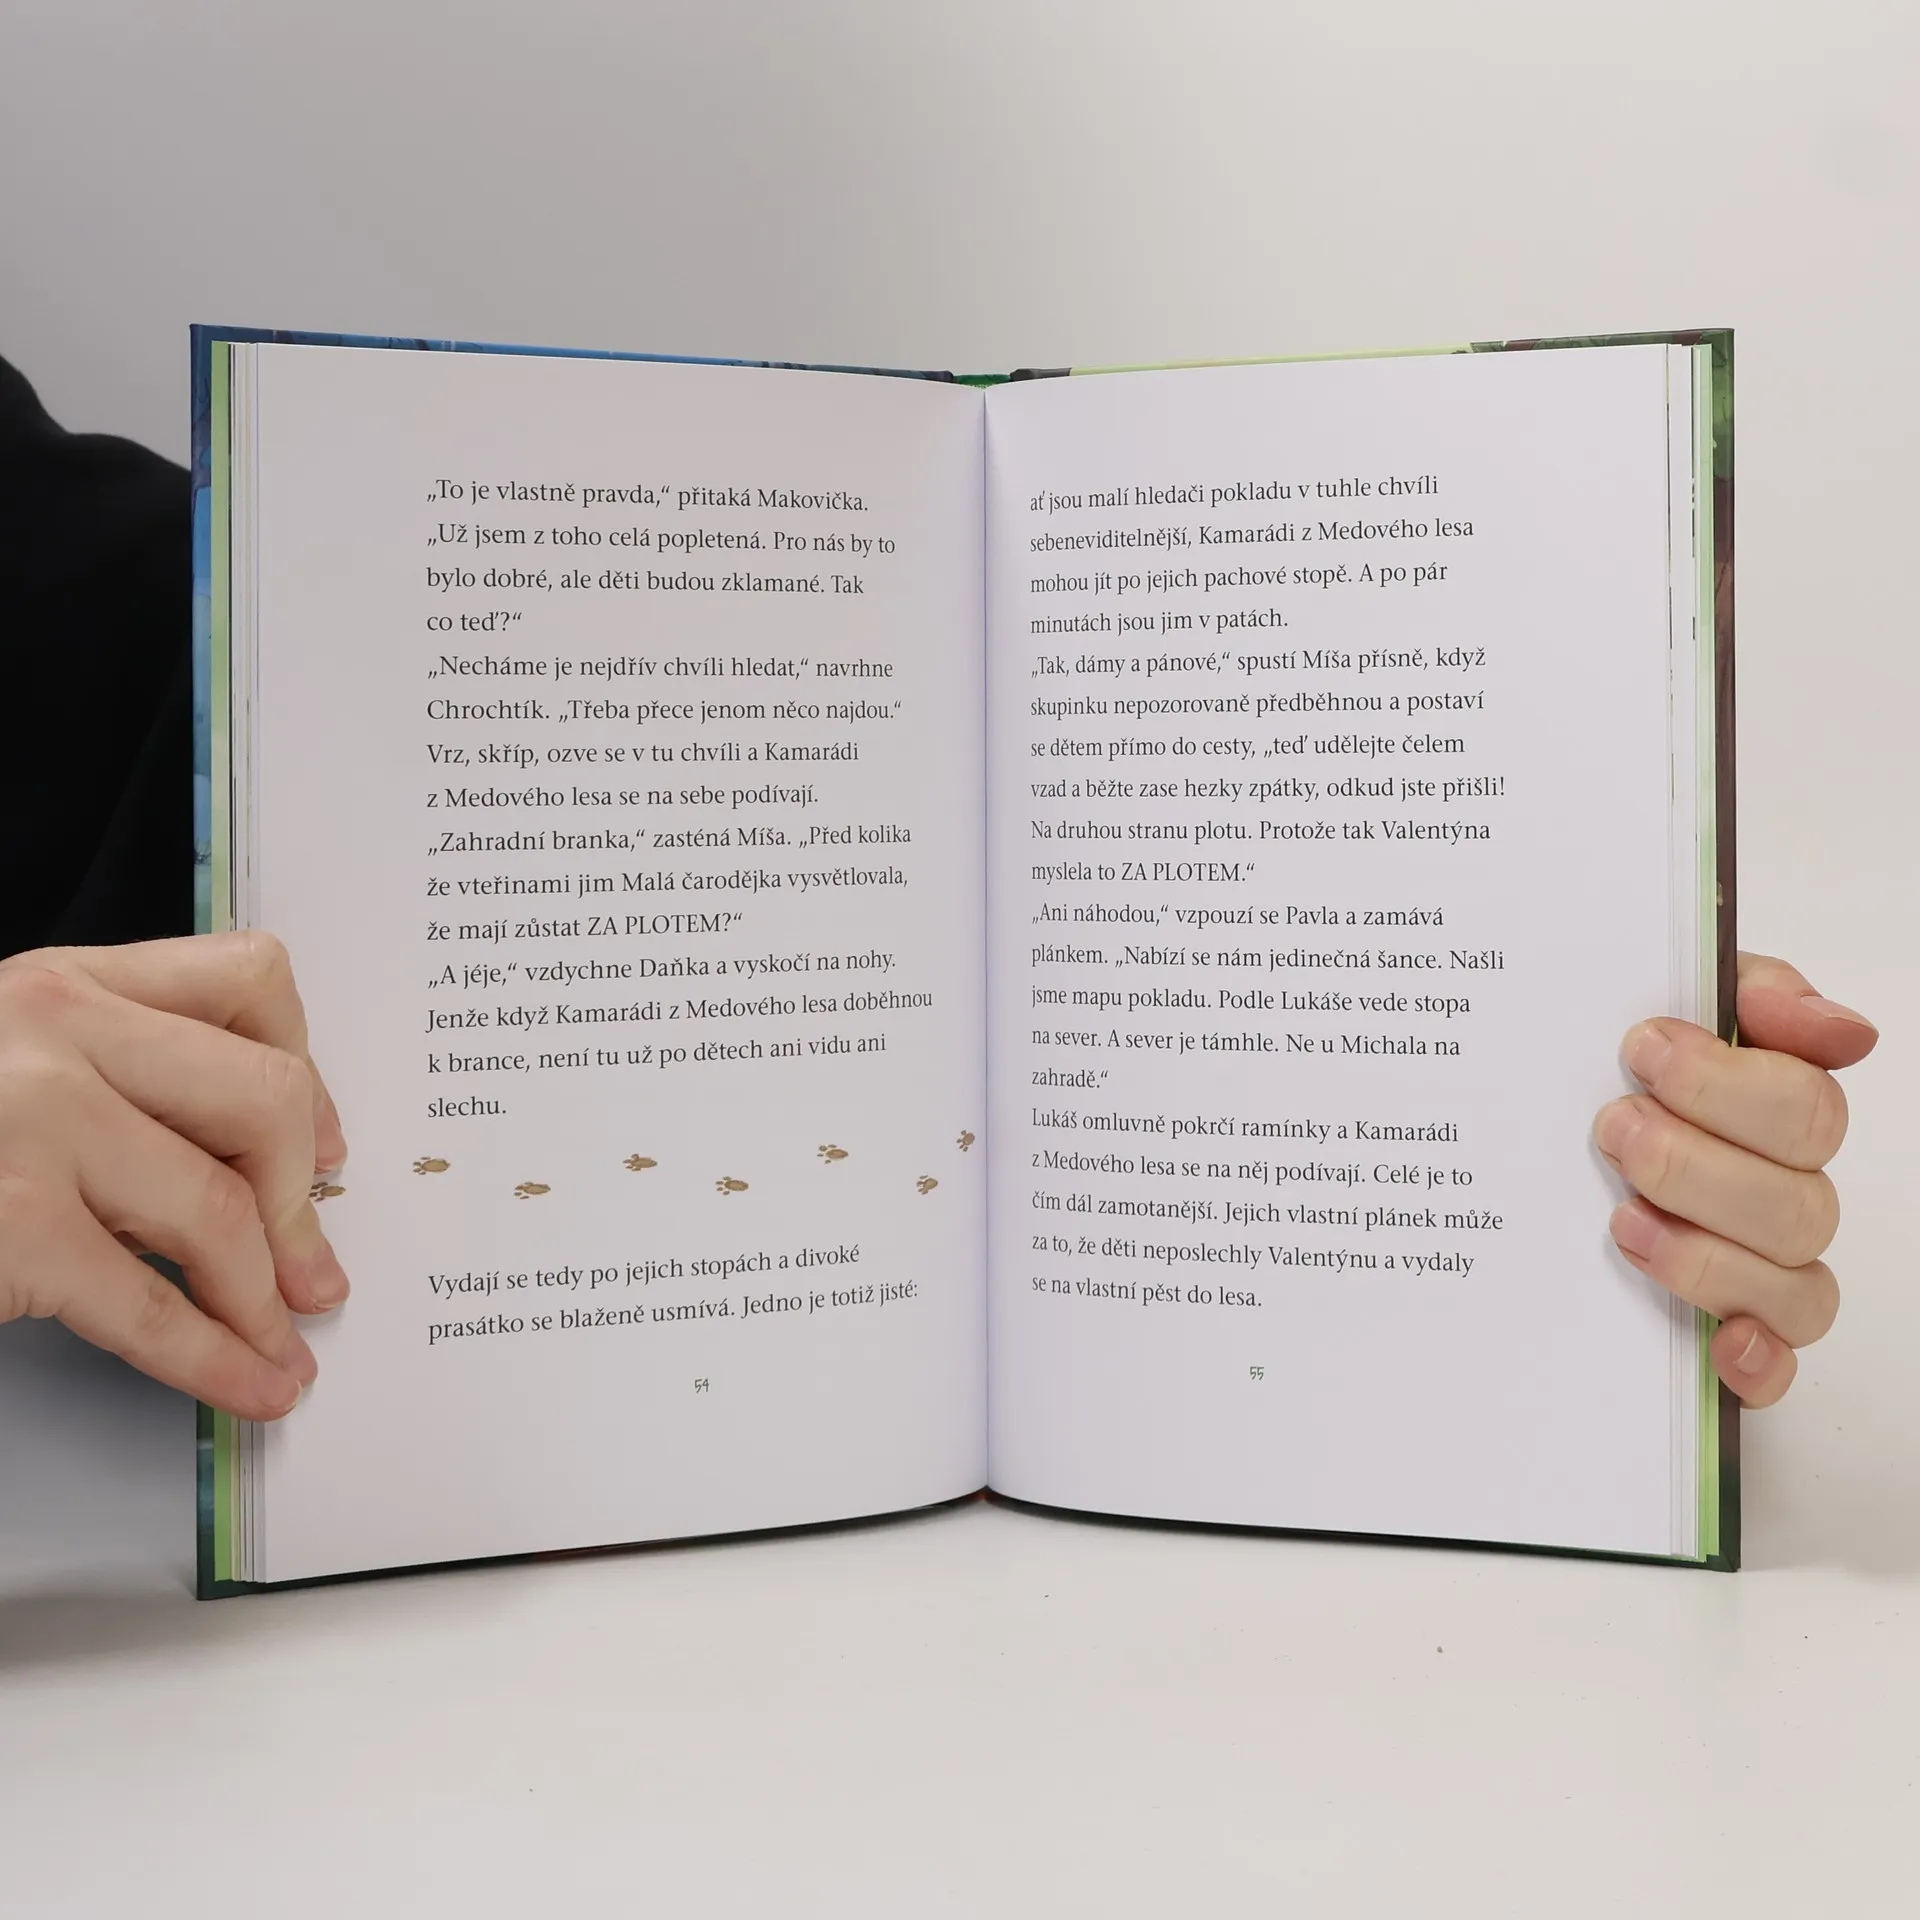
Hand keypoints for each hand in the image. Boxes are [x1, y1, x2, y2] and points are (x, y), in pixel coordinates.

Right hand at [0, 933, 349, 1419]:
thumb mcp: (9, 1065)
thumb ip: (117, 1080)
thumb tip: (269, 1167)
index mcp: (62, 982)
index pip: (249, 979)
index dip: (308, 1073)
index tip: (323, 1149)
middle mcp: (54, 1031)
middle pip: (262, 1097)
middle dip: (304, 1201)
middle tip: (312, 1270)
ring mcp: (30, 1124)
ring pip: (220, 1207)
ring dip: (267, 1297)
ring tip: (286, 1347)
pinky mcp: (8, 1225)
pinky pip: (151, 1303)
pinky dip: (216, 1357)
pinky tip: (248, 1384)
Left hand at [1595, 953, 1877, 1407]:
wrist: (1537, 1121)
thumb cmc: (1617, 1064)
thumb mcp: (1662, 991)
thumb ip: (1749, 991)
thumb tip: (1842, 1030)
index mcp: (1777, 1111)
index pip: (1804, 1107)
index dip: (1725, 1083)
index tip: (1642, 1047)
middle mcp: (1783, 1193)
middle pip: (1795, 1202)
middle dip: (1695, 1165)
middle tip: (1612, 1129)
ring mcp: (1764, 1268)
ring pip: (1794, 1285)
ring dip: (1708, 1255)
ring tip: (1620, 1218)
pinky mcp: (1732, 1332)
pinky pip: (1779, 1364)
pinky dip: (1761, 1363)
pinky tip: (1722, 1346)